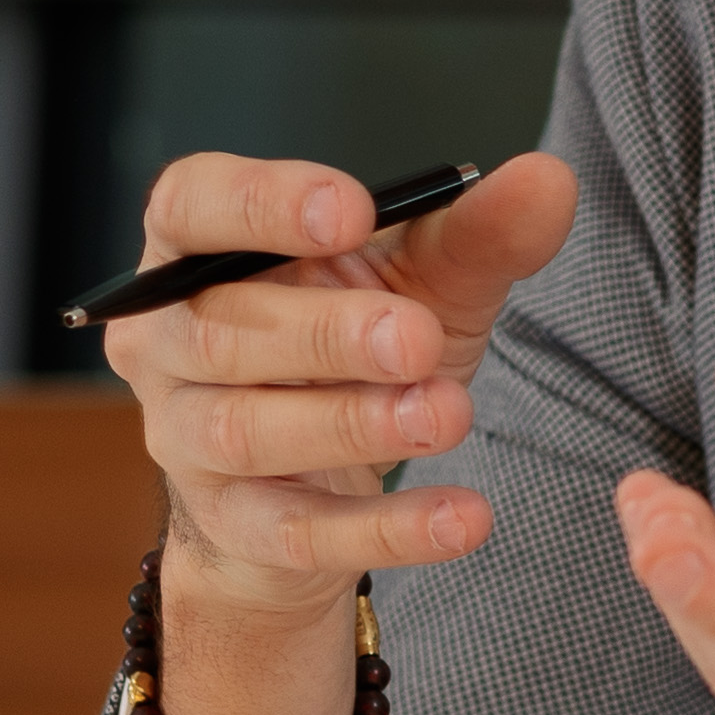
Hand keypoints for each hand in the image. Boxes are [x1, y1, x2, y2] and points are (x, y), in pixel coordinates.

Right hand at [91, 149, 576, 714]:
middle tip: (415, 337)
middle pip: (219, 328)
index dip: (260, 204)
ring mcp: (188, 439)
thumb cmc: (353, 345)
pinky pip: (299, 532)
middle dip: (324, 333)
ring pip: (247, 431)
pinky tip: (462, 517)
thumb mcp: (419, 280)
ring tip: (445, 413)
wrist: (317, 483)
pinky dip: (384, 530)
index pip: (192, 206)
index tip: (351, 211)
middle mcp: (168, 340)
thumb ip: (475, 232)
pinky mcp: (236, 528)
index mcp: (197, 248)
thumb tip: (546, 182)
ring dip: (350, 424)